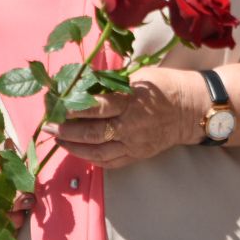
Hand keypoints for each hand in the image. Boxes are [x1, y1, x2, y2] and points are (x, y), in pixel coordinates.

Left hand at [50, 67, 205, 169]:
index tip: (56, 105)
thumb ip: (113, 84)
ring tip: (58, 139)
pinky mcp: (137, 155)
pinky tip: (79, 152)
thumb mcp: (140, 77)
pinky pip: (110, 162)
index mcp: (132, 101)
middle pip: (93, 132)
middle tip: (49, 123)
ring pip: (98, 151)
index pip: (97, 107)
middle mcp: (131, 126)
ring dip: (74, 147)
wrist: (191, 110)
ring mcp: (134, 144)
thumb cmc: (165, 86)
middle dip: (67, 129)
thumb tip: (85, 86)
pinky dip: (92, 158)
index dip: (74, 108)